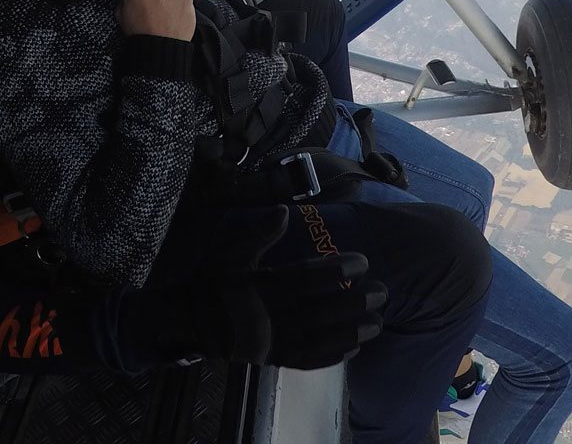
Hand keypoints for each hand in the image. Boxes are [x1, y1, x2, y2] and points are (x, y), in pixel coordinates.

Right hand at [121, 207, 385, 367]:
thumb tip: (284, 210)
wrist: (189, 321)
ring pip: (318, 339)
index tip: (363, 261)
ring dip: (351, 332)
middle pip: (320, 311)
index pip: (306, 278)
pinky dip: (331, 356)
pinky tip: (353, 349)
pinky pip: (306, 361)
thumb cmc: (212, 281)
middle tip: (382, 292)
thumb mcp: (230, 251)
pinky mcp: (272, 359)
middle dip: (354, 303)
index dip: (337, 271)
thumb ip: (259, 233)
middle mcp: (269, 317)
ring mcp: (272, 342)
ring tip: (378, 323)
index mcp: (260, 286)